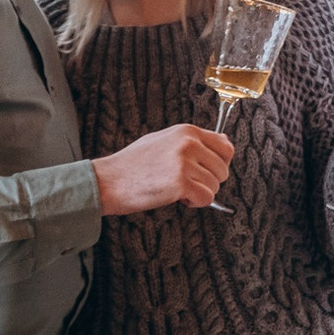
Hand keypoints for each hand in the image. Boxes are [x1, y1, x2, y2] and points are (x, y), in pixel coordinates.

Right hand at [92, 124, 233, 213]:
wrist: (107, 181)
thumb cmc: (133, 164)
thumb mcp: (164, 140)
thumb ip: (192, 141)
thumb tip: (223, 141)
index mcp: (187, 131)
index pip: (226, 147)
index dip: (220, 164)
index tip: (206, 171)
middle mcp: (189, 143)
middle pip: (223, 170)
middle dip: (209, 181)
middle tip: (187, 183)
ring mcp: (184, 162)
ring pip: (215, 186)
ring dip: (199, 193)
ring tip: (177, 189)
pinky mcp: (180, 183)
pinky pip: (206, 198)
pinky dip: (195, 203)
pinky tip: (177, 198)